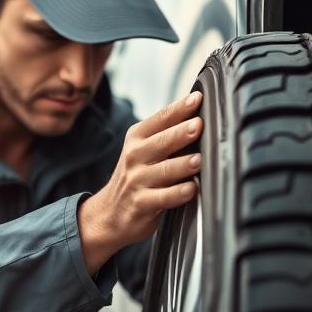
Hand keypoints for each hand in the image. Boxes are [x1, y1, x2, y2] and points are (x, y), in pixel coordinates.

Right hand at [78, 91, 203, 274]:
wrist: (110, 212)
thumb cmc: (137, 176)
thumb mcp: (144, 150)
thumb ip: (167, 135)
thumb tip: (201, 116)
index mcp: (137, 138)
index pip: (160, 119)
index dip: (179, 108)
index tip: (197, 99)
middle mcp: (135, 156)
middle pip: (161, 142)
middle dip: (181, 133)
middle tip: (199, 126)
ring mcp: (137, 180)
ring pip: (164, 170)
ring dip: (182, 165)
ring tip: (199, 160)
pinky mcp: (141, 204)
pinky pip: (163, 198)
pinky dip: (178, 194)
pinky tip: (191, 189)